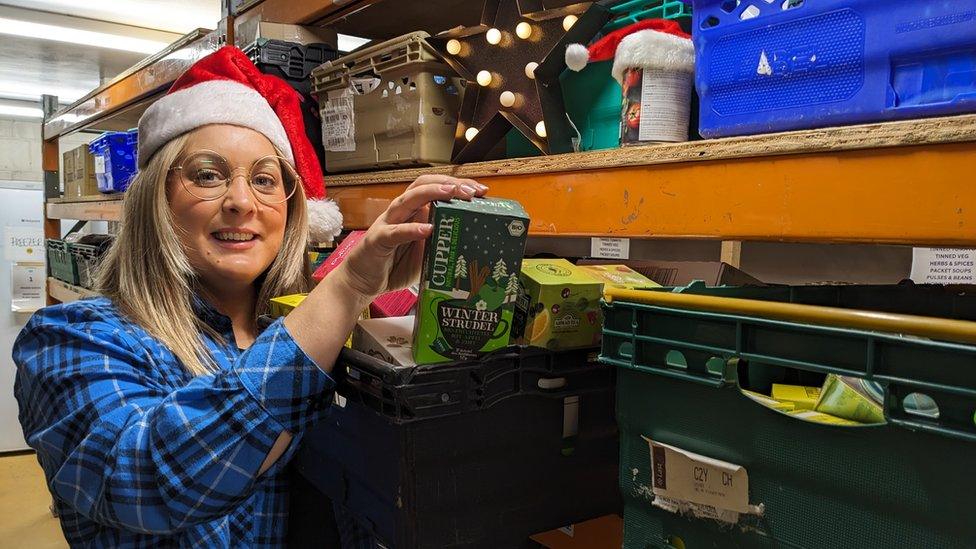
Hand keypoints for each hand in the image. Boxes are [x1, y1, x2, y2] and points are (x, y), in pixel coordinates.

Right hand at [335, 175, 487, 299]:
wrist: (361, 282)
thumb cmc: (393, 266)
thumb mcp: (425, 254)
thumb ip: (441, 243)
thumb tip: (470, 240)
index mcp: (413, 212)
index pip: (436, 189)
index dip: (458, 186)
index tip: (481, 191)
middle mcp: (401, 212)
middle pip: (423, 185)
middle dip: (449, 184)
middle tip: (472, 190)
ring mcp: (388, 223)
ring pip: (409, 200)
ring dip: (432, 193)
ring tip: (452, 193)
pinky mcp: (378, 240)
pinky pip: (396, 232)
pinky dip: (412, 229)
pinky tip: (428, 229)